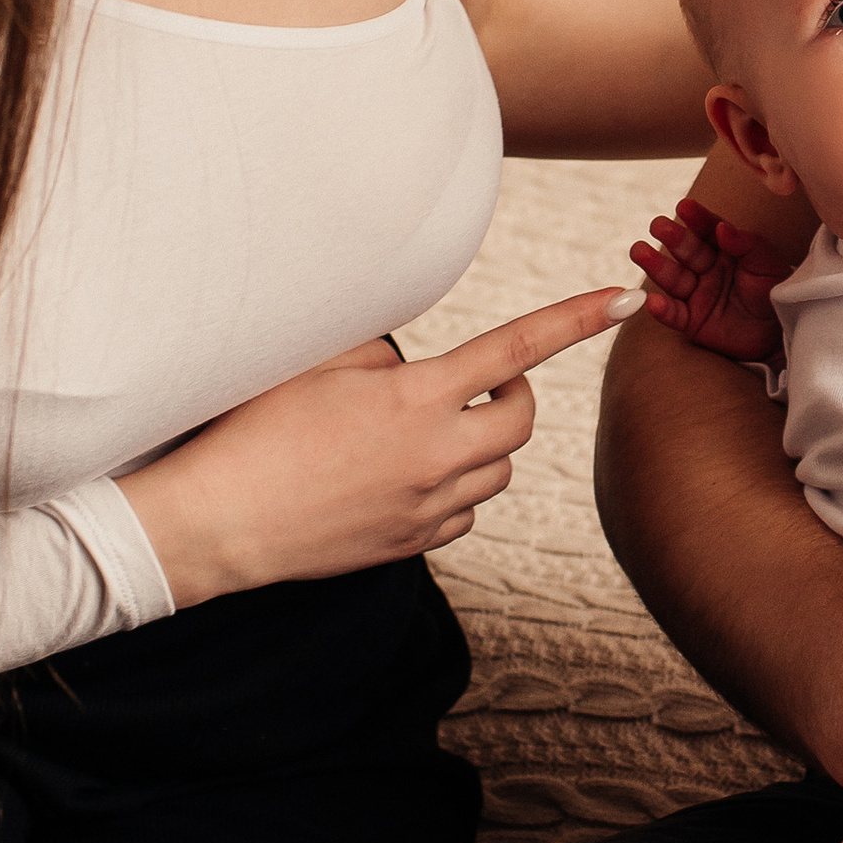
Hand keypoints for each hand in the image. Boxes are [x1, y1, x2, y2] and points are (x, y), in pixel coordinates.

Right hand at [123, 285, 639, 607]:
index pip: (517, 347)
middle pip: (521, 421)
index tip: (626, 298)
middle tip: (484, 387)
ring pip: (497, 471)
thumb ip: (384, 354)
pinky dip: (453, 491)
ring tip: (424, 433)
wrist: (216, 521)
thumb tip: (415, 365)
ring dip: (481, 446)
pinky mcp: (409, 544)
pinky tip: (406, 480)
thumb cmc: (251, 428)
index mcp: (415, 396)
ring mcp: (425, 505)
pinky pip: (464, 513)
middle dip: (514, 397)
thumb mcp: (316, 362)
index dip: (577, 317)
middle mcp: (434, 453)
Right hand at [631, 192, 797, 364]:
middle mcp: (706, 269)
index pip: (707, 230)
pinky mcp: (692, 321)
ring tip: (639, 251)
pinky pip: (674, 314)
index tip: (685, 206)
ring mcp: (697, 294)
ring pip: (673, 278)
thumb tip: (722, 227)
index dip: (697, 218)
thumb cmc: (776, 292)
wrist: (780, 333)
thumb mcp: (767, 264)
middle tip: (658, 225)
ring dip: (655, 265)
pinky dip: (661, 309)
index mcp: (724, 249)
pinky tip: (651, 300)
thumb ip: (745, 244)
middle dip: (672, 237)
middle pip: (686, 251)